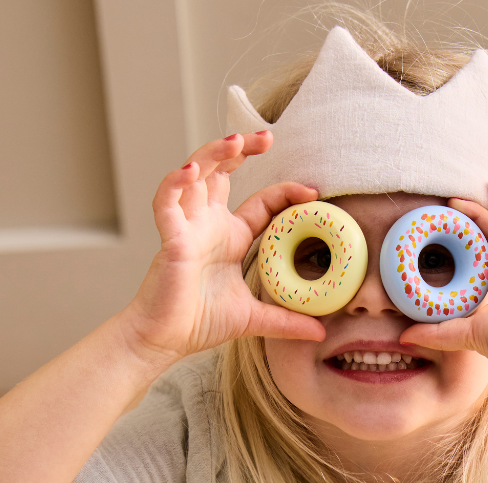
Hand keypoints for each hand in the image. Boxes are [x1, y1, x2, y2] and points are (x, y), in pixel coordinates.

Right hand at [120, 132, 325, 368]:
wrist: (165, 340)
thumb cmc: (200, 323)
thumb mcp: (254, 319)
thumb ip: (286, 320)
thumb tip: (321, 333)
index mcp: (230, 237)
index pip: (261, 202)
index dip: (284, 192)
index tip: (311, 192)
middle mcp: (208, 224)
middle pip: (222, 171)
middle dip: (241, 149)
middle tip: (267, 137)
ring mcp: (187, 227)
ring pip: (195, 174)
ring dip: (213, 154)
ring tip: (234, 143)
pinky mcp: (168, 238)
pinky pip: (166, 201)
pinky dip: (175, 182)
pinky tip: (191, 171)